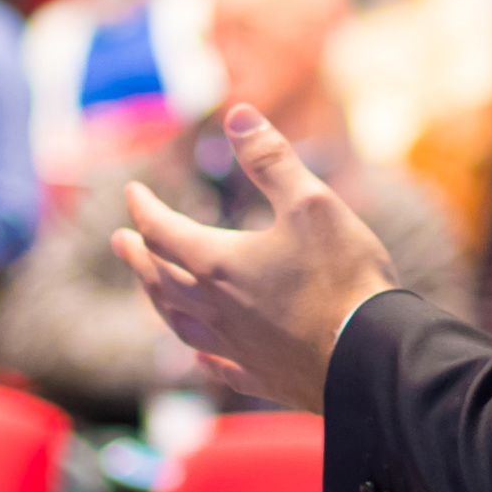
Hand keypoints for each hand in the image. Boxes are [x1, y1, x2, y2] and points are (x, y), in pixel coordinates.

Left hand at [113, 106, 400, 413]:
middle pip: (160, 280)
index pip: (163, 231)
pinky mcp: (261, 376)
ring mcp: (236, 347)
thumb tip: (237, 115)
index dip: (144, 208)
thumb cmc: (343, 277)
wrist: (371, 358)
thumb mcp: (311, 202)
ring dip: (158, 301)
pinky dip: (201, 356)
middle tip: (120, 242)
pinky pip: (218, 366)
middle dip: (138, 256)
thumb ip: (270, 159)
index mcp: (219, 263)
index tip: (133, 193)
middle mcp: (216, 308)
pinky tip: (199, 355)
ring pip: (179, 324)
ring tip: (150, 290)